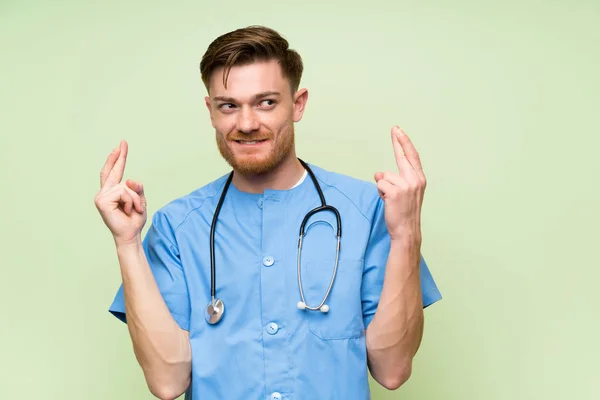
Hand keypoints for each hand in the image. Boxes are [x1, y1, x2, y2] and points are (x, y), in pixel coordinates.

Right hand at [94, 140, 146, 246]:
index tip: (120, 146)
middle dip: (119, 157)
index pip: (114, 172)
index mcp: (112, 192)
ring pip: (126, 186)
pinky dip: (131, 201)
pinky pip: (124, 192)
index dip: (117, 159)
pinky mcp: (102, 201)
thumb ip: (137, 189)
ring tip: (133, 210)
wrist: (130, 235)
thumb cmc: (134, 220)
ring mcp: (101, 196)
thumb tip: (130, 180)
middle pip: (112, 171)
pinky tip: (127, 210)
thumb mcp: (140, 201)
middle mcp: (104, 192)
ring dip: (135, 199)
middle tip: (123, 142)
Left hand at [374, 126, 426, 241]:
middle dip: (398, 141)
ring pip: (384, 176)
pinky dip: (380, 193)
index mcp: (419, 179)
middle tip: (394, 128)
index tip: (400, 131)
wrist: (407, 230)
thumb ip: (395, 180)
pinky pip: (380, 184)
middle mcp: (415, 180)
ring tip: (391, 200)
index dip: (405, 143)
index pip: (412, 157)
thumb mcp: (404, 194)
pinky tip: (388, 202)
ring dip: (383, 187)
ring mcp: (406, 185)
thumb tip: (379, 174)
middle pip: (402, 156)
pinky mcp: (395, 191)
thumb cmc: (404, 212)